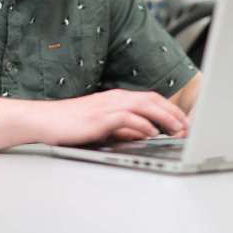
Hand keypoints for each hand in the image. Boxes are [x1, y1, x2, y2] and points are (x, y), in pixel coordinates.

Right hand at [35, 89, 188, 146]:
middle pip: (152, 99)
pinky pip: (126, 118)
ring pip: (144, 106)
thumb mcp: (102, 126)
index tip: (184, 122)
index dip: (170, 109)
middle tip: (188, 127)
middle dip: (173, 113)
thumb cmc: (69, 123)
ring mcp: (107, 106)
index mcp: (116, 98)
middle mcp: (114, 98)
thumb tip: (143, 134)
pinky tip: (151, 133)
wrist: (43, 120)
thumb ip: (123, 128)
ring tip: (177, 130)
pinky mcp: (99, 117)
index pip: (150, 99)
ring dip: (163, 118)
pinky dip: (141, 125)